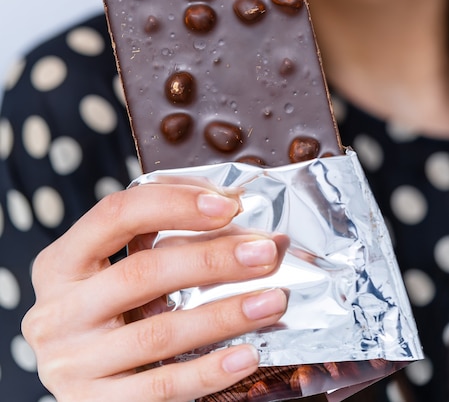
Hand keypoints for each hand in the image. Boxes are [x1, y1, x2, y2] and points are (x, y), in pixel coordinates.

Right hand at [22, 180, 287, 401]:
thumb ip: (151, 242)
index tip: (227, 205)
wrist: (80, 383)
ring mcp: (71, 363)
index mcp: (61, 263)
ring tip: (271, 300)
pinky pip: (161, 388)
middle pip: (142, 273)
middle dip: (212, 260)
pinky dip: (209, 369)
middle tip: (264, 253)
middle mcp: (57, 311)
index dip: (174, 203)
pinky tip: (247, 353)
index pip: (115, 215)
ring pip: (158, 333)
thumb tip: (227, 210)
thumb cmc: (107, 312)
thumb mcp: (110, 271)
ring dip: (224, 314)